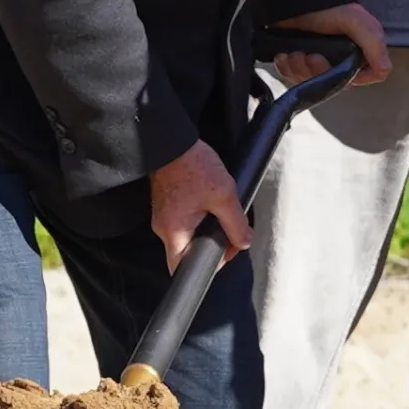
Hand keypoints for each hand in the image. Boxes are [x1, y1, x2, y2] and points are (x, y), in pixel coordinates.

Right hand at [149, 140, 249, 259]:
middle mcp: (164, 228)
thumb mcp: (224, 195)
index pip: (184, 267)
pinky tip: (211, 203)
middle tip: (231, 231)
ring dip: (208, 230)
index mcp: (174, 231)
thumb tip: (244, 242)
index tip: (226, 251)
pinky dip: (201, 218)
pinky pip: (185, 221)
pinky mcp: (168, 204)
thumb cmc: (193, 165)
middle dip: (213, 245)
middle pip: (189, 253)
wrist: (173, 141)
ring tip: (222, 211)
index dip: (207, 266)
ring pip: (189, 236)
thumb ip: (236, 223)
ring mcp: (164, 216)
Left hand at [275, 0, 392, 83]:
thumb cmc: (329, 7)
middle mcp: (338, 61)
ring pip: (309, 81)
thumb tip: (384, 69)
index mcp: (358, 54)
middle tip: (309, 55)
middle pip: (330, 83)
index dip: (349, 78)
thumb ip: (373, 43)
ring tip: (295, 52)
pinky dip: (286, 67)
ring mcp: (315, 62)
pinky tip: (285, 54)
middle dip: (317, 71)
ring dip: (299, 69)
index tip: (337, 67)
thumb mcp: (357, 21)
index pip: (362, 77)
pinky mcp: (296, 62)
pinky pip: (290, 76)